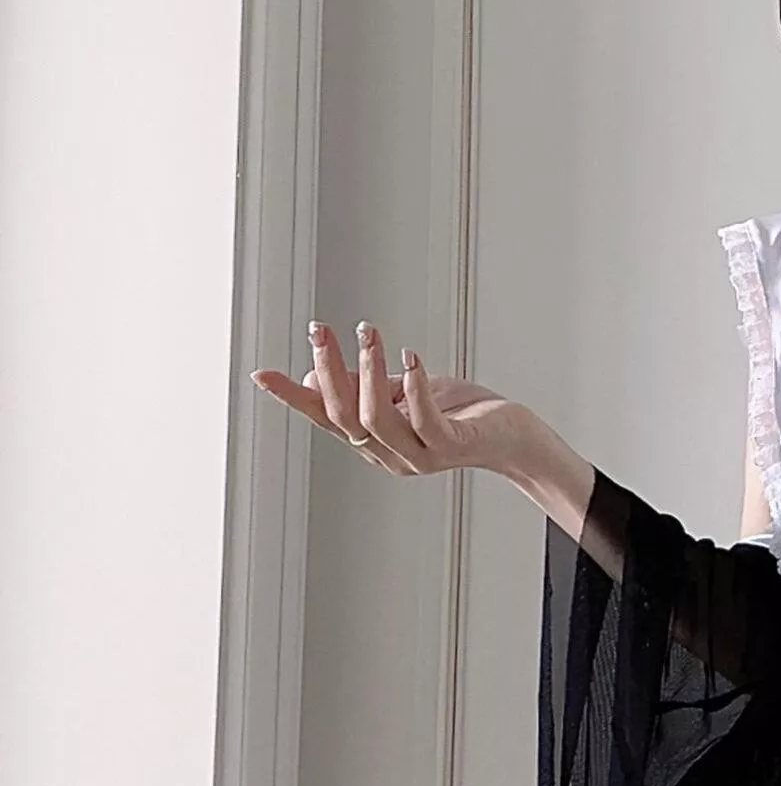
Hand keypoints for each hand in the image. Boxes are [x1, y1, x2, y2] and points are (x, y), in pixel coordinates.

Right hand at [250, 319, 523, 476]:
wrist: (513, 438)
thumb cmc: (461, 413)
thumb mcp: (405, 393)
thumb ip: (368, 387)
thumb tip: (317, 373)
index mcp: (372, 443)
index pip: (324, 418)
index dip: (293, 396)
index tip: (262, 373)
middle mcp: (388, 456)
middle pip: (343, 415)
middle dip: (328, 369)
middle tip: (322, 329)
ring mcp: (419, 456)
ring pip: (376, 418)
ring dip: (368, 370)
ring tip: (368, 333)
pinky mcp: (450, 447)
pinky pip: (424, 421)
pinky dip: (413, 386)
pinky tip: (410, 356)